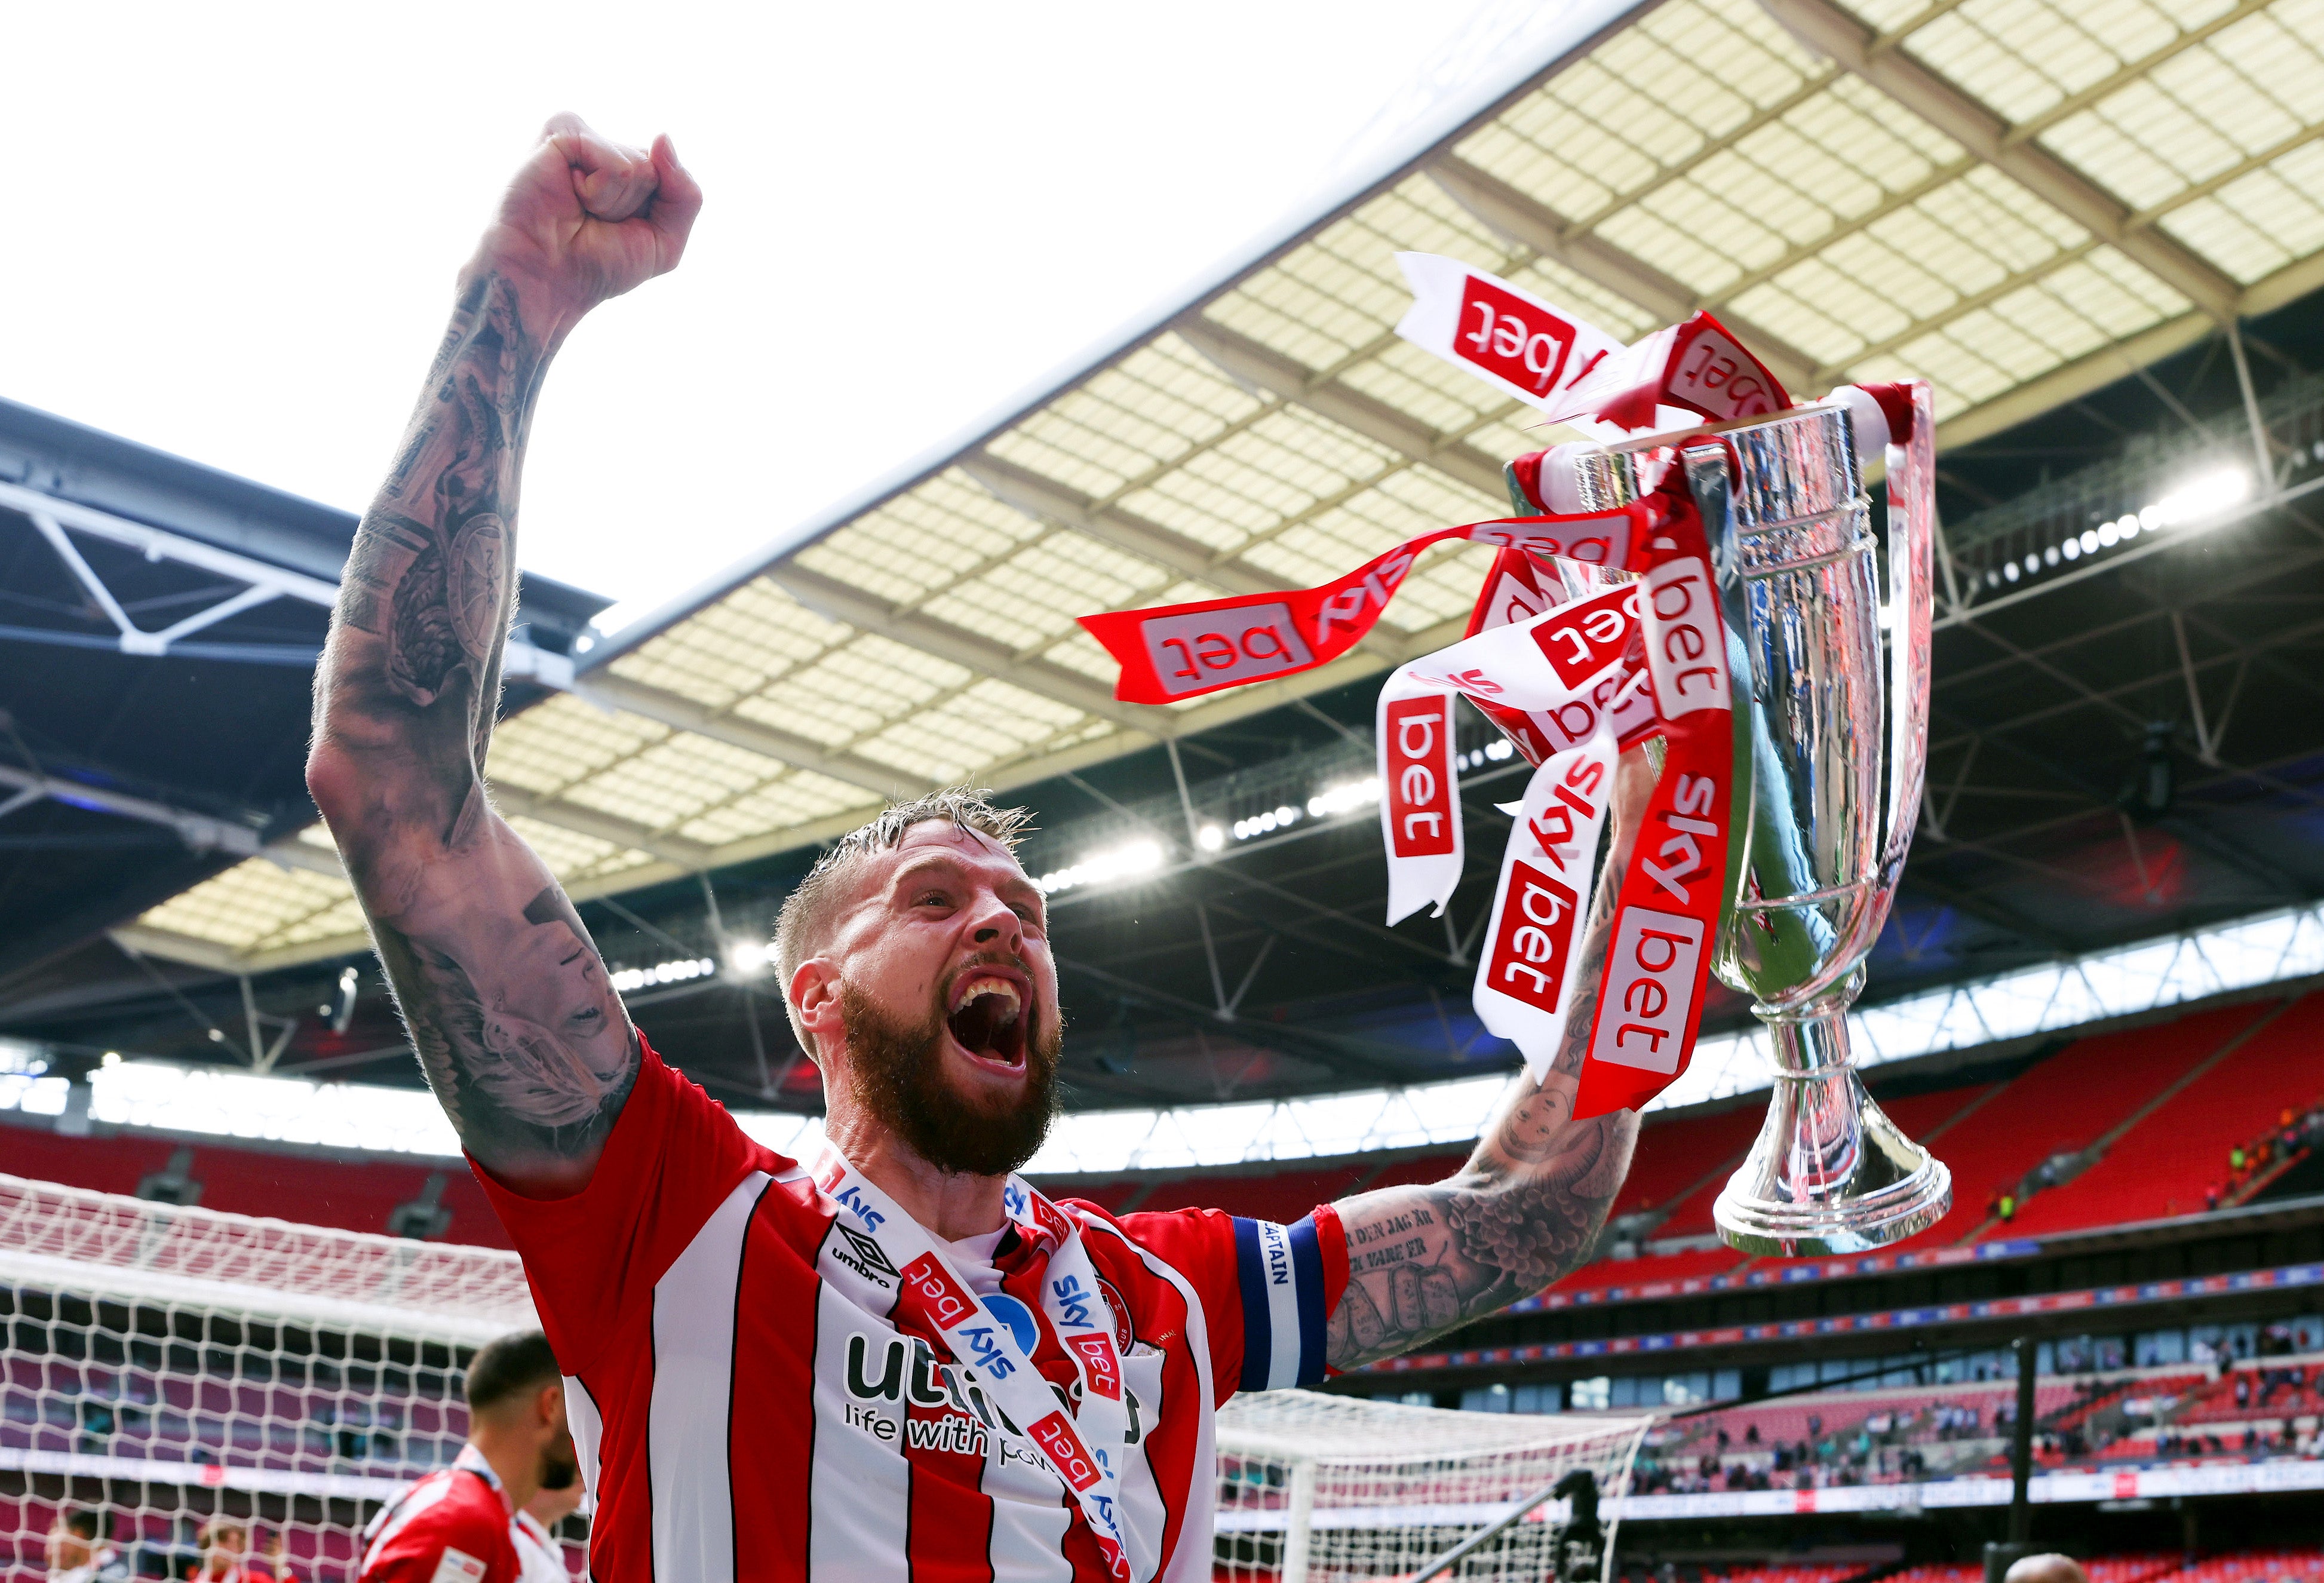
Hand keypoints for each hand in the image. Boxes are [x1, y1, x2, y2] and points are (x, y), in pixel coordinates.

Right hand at [466, 112, 702, 333]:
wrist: (546, 280)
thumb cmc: (598, 265)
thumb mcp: (665, 241)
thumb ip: (686, 194)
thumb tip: (663, 137)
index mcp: (625, 166)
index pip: (671, 173)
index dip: (657, 213)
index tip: (619, 230)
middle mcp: (604, 148)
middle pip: (658, 168)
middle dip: (636, 208)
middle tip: (594, 222)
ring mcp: (581, 137)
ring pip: (641, 165)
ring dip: (616, 203)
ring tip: (579, 211)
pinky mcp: (561, 133)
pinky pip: (617, 164)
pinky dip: (601, 192)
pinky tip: (569, 197)